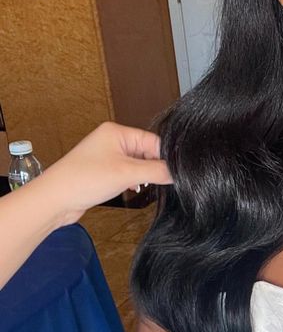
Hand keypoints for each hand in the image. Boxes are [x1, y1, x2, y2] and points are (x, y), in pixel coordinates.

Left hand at [38, 121, 172, 225]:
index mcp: (117, 132)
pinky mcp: (103, 172)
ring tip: (141, 185)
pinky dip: (133, 182)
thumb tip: (178, 173)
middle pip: (146, 152)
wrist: (55, 199)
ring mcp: (107, 157)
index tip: (177, 172)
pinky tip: (133, 189)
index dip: (165, 157)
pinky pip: (127, 174)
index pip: (153, 141)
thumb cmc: (82, 180)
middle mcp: (112, 141)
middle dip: (153, 168)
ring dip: (143, 176)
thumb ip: (157, 171)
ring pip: (137, 165)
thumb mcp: (127, 174)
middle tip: (160, 182)